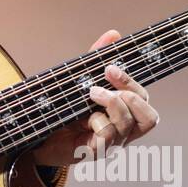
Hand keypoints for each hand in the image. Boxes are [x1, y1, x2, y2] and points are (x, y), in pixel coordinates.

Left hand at [30, 29, 159, 167]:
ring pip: (128, 124)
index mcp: (123, 113)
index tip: (110, 68)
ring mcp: (111, 143)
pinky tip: (84, 119)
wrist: (38, 135)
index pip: (144, 100)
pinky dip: (98, 121)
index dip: (132, 82)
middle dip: (129, 92)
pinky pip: (108, 136)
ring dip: (112, 103)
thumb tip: (114, 34)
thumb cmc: (63, 110)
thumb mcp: (79, 82)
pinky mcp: (95, 152)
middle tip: (103, 81)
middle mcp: (122, 131)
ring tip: (92, 93)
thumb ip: (96, 60)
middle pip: (149, 117)